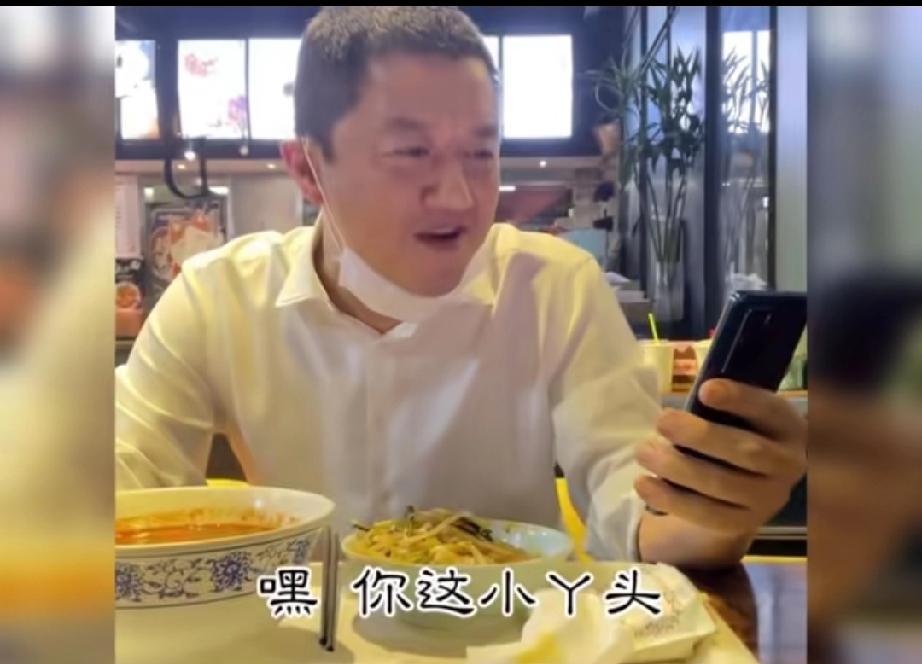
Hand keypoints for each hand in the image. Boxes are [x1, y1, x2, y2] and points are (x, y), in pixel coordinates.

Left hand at [634, 379, 806, 536]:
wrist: (747, 485)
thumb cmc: (734, 433)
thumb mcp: (739, 414)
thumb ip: (722, 404)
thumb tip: (694, 394)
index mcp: (787, 427)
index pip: (768, 410)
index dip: (740, 400)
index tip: (705, 390)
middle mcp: (788, 464)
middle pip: (747, 452)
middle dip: (701, 436)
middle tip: (662, 421)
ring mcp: (768, 499)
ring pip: (722, 485)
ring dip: (677, 467)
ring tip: (643, 451)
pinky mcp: (743, 524)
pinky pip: (705, 514)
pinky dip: (671, 499)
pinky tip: (643, 483)